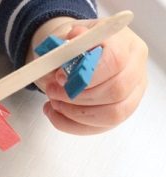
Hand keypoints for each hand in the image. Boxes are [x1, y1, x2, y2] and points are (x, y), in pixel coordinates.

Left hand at [28, 17, 147, 134]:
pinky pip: (98, 128)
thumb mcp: (66, 36)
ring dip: (74, 112)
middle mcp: (135, 69)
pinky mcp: (119, 114)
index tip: (60, 77)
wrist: (75, 54)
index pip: (116, 61)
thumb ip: (68, 42)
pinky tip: (55, 112)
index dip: (85, 74)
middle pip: (115, 91)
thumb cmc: (74, 46)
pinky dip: (70, 124)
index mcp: (125, 44)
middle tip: (52, 91)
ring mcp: (131, 94)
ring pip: (111, 114)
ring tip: (54, 101)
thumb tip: (73, 40)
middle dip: (77, 97)